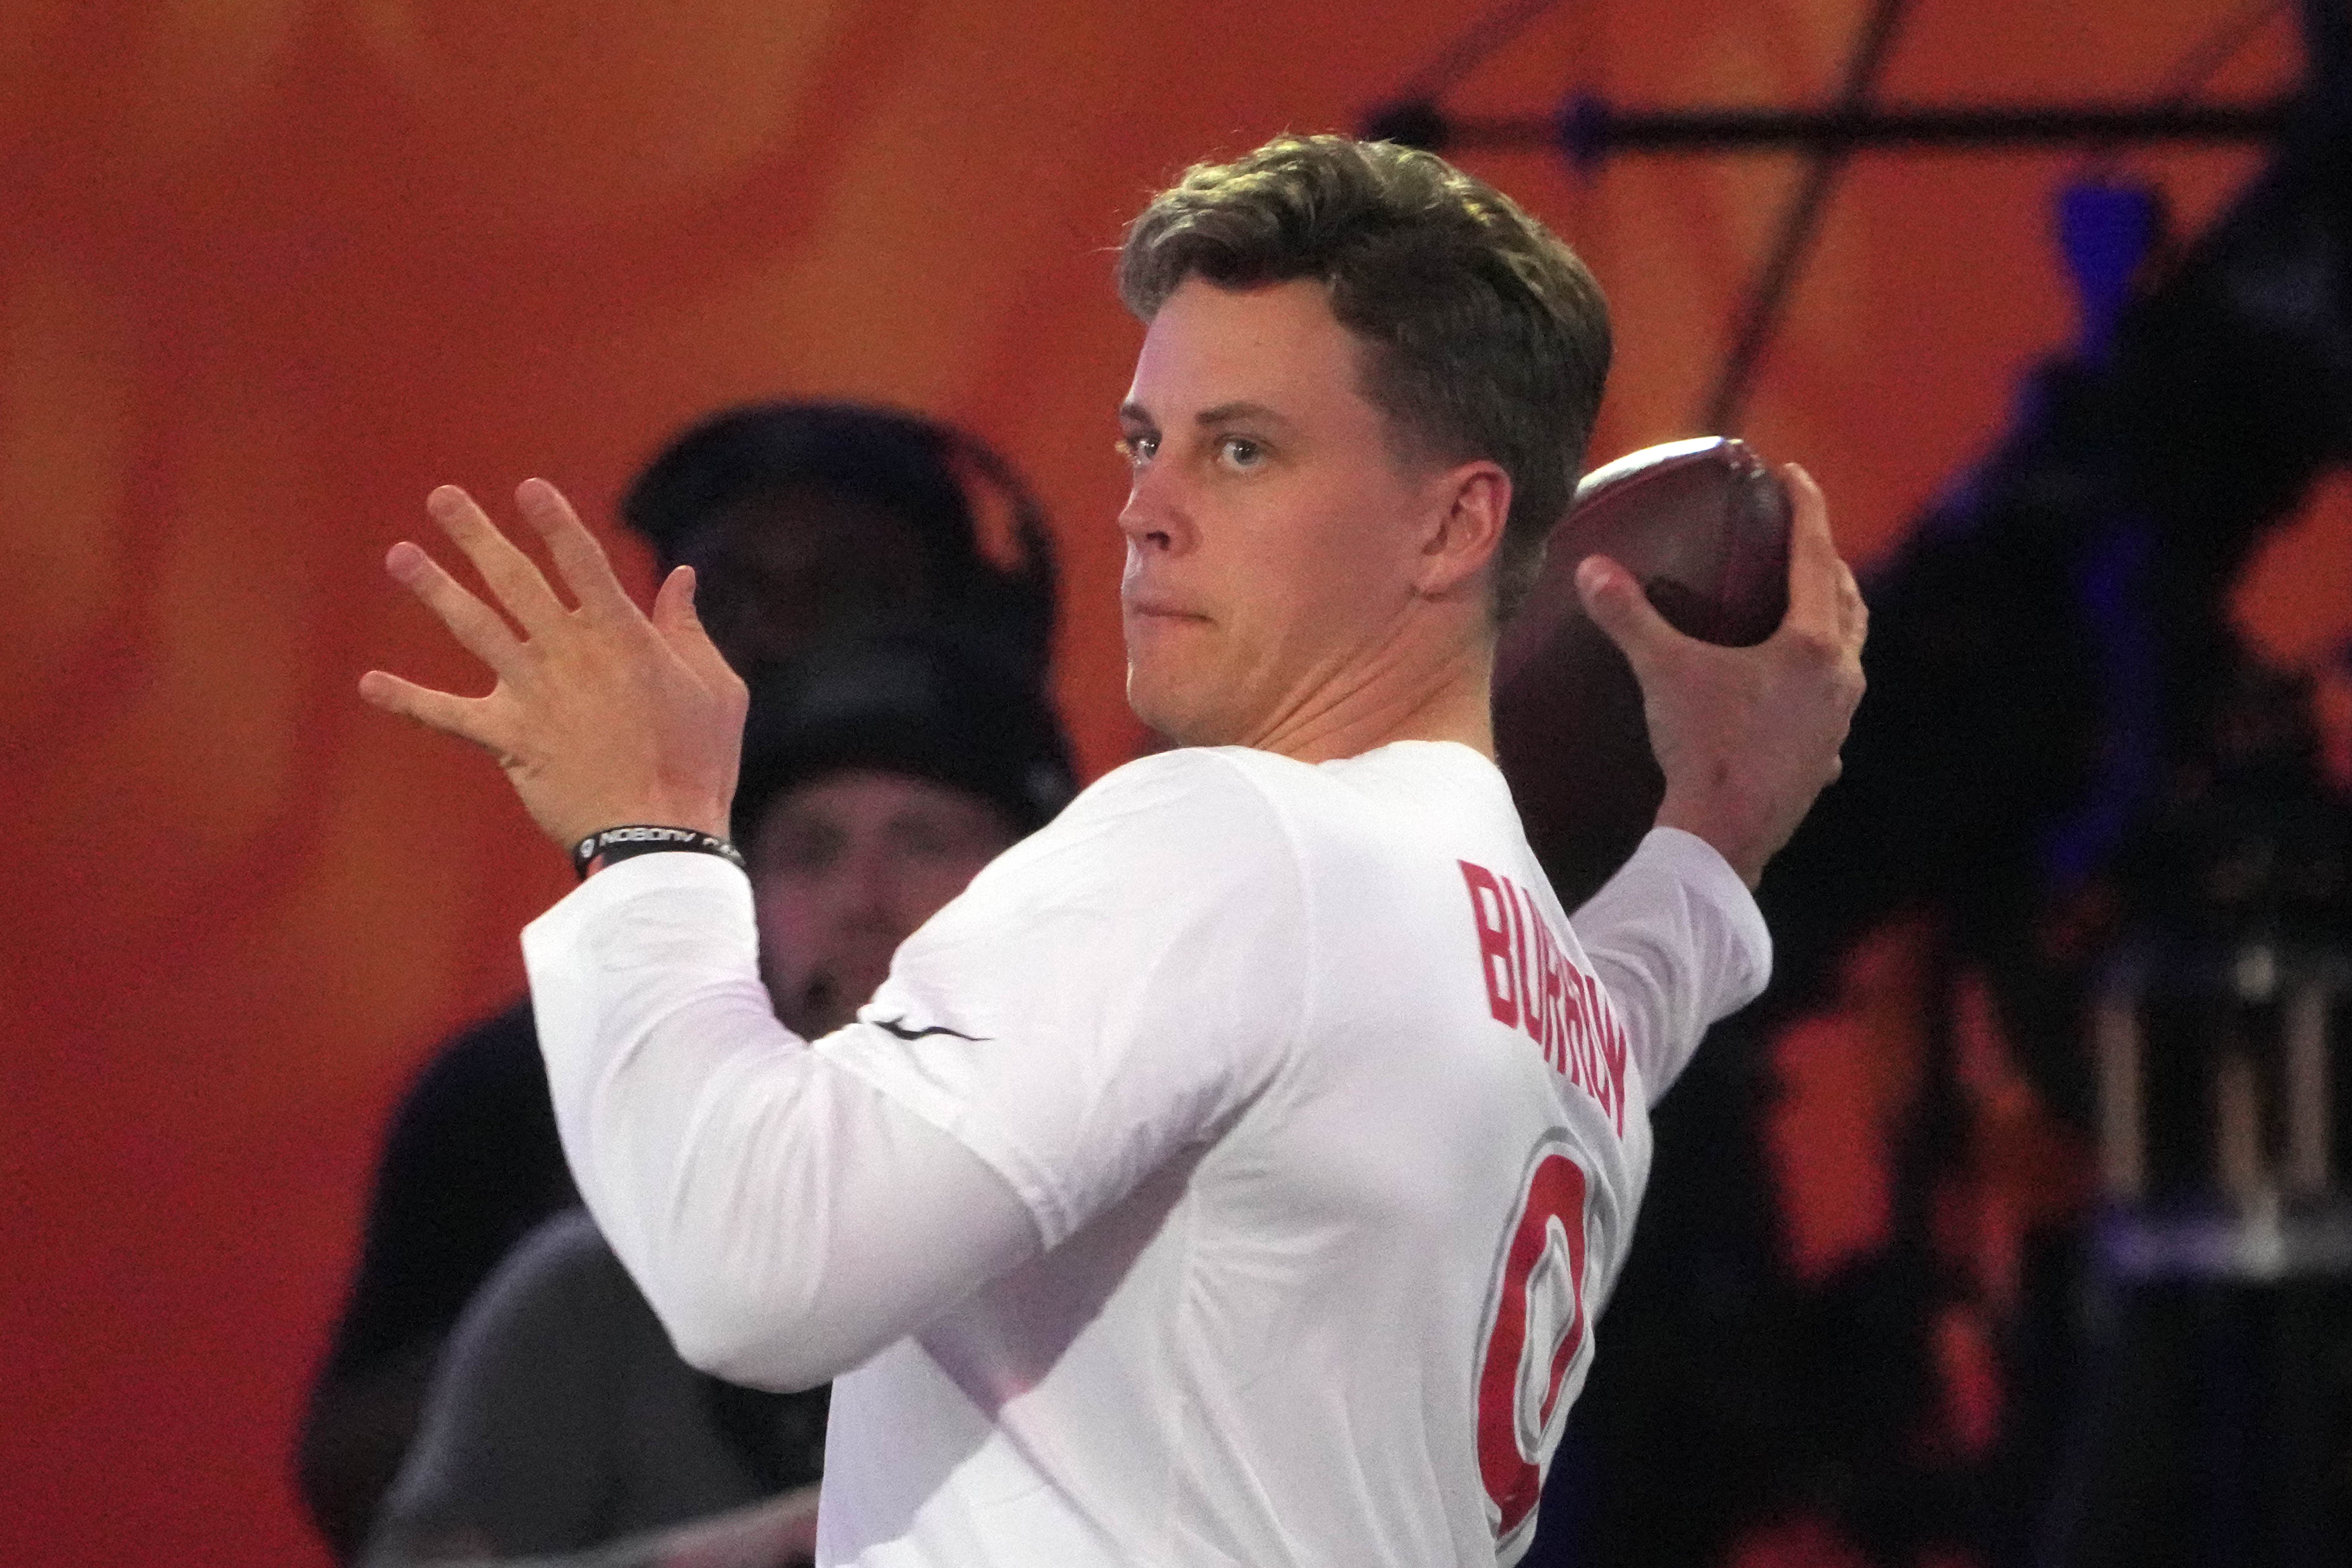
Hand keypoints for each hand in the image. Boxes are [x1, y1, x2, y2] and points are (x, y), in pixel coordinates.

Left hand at [358, 480, 748, 850]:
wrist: (659, 834)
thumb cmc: (700, 763)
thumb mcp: (716, 688)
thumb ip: (690, 629)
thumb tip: (681, 576)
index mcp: (624, 637)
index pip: (583, 563)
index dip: (555, 523)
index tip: (528, 488)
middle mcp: (570, 655)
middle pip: (515, 580)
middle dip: (477, 534)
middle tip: (443, 497)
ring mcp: (534, 695)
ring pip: (475, 629)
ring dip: (435, 588)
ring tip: (399, 554)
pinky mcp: (510, 740)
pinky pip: (449, 717)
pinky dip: (409, 701)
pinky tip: (369, 684)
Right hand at [1574, 463, 1865, 887]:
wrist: (1723, 838)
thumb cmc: (1704, 750)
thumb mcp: (1664, 672)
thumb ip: (1629, 616)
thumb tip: (1590, 569)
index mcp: (1812, 646)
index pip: (1815, 556)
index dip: (1806, 508)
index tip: (1796, 474)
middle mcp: (1839, 679)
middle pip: (1846, 601)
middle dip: (1827, 563)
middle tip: (1804, 539)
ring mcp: (1837, 722)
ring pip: (1849, 653)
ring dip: (1833, 621)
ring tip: (1809, 607)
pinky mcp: (1824, 759)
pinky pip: (1832, 706)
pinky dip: (1820, 684)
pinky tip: (1802, 696)